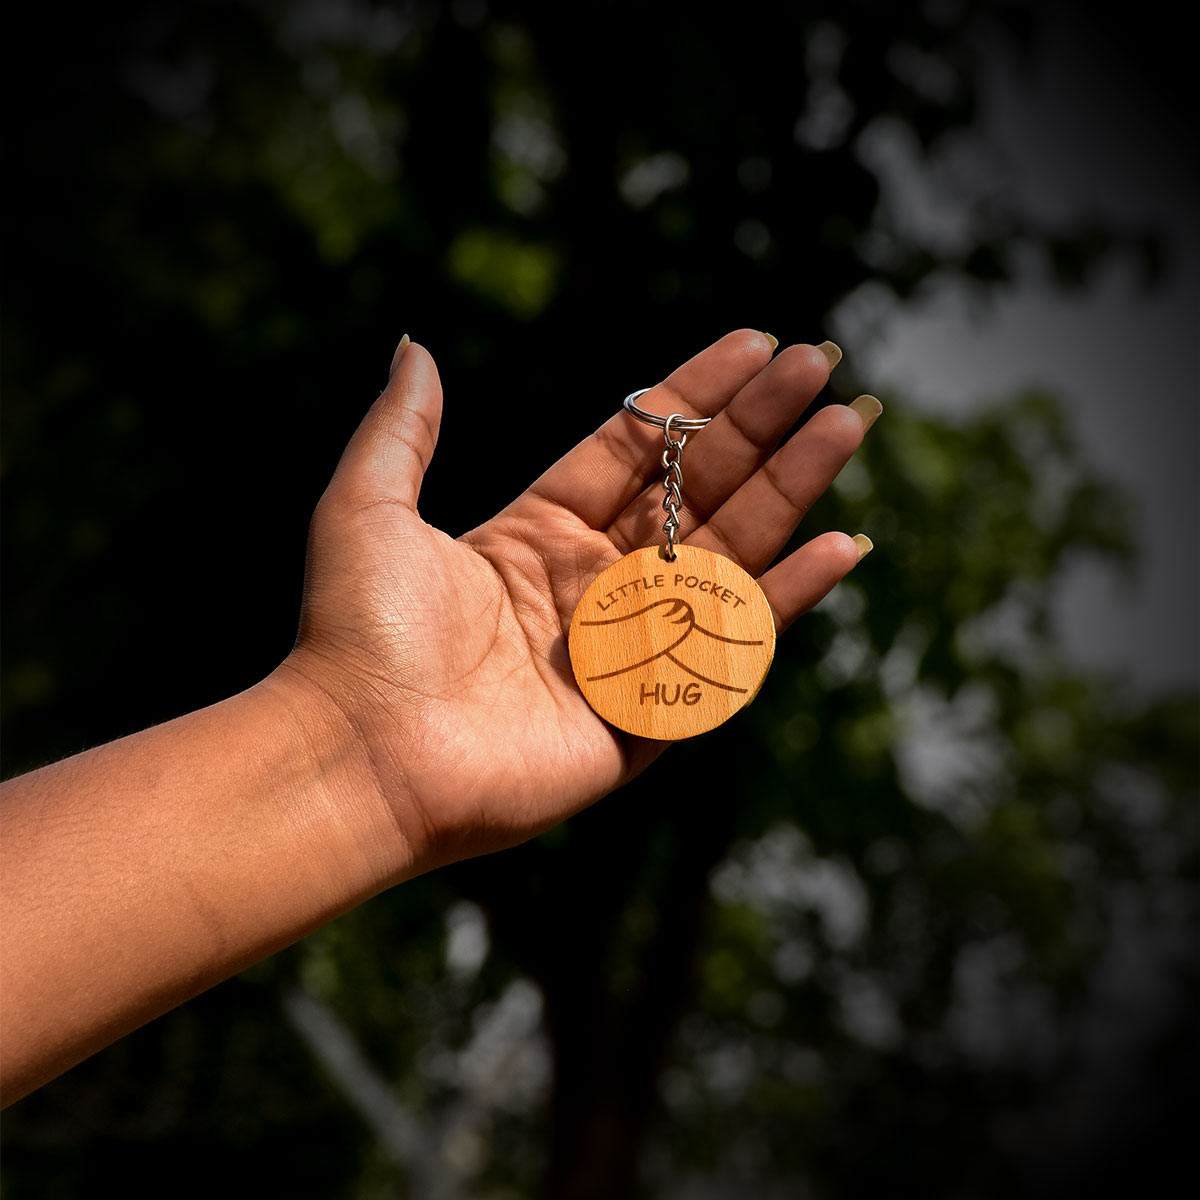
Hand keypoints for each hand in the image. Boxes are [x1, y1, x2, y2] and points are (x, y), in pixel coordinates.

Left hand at [281, 329, 875, 877]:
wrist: (362, 753)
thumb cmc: (357, 633)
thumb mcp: (367, 506)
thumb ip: (404, 428)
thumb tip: (413, 344)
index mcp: (535, 535)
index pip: (634, 449)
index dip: (694, 396)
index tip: (754, 344)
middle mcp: (590, 586)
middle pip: (694, 491)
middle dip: (760, 428)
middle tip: (822, 365)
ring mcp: (627, 647)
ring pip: (728, 553)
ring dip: (791, 490)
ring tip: (847, 425)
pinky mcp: (651, 713)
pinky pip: (731, 645)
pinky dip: (788, 598)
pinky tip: (841, 545)